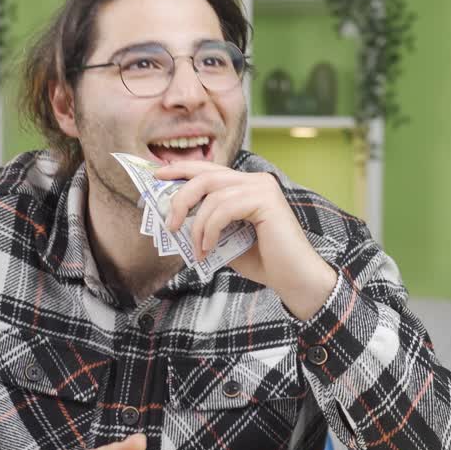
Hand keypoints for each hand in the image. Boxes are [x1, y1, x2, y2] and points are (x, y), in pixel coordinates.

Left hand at [154, 160, 336, 319]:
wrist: (293, 279)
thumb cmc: (263, 262)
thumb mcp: (225, 241)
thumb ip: (206, 227)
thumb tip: (174, 222)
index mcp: (246, 186)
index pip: (209, 169)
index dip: (181, 169)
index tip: (157, 176)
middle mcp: (255, 180)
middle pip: (206, 175)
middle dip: (181, 197)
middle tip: (168, 223)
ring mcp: (262, 187)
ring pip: (212, 194)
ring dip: (196, 225)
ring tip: (196, 250)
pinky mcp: (266, 199)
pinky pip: (224, 208)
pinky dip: (210, 230)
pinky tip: (209, 248)